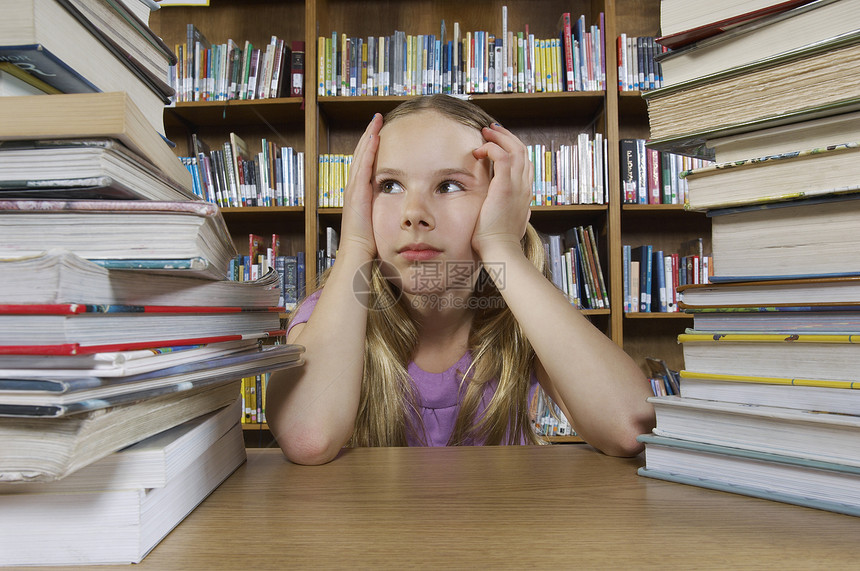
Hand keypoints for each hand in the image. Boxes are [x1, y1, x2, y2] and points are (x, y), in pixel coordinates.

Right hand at [340, 113, 382, 258]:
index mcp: (361, 193)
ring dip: (368, 137)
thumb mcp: (381, 221)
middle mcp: (354, 188)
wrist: (358, 253)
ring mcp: (354, 189)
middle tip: (377, 119)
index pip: (367, 164)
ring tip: (376, 121)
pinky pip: (363, 167)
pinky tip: (374, 137)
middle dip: (369, 136)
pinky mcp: (357, 193)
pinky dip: (368, 151)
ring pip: (361, 156)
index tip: (380, 133)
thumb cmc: (371, 243)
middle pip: (362, 155)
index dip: (372, 147)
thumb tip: (404, 206)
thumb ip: (390, 211)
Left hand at [470, 123, 532, 258]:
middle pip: (523, 151)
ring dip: (500, 137)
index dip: (513, 148)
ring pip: (516, 149)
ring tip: (485, 133)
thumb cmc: (499, 241)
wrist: (500, 251)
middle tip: (491, 130)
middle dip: (507, 136)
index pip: (525, 163)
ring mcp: (518, 186)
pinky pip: (504, 157)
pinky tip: (480, 150)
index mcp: (525, 194)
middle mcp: (525, 187)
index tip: (498, 142)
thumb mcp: (512, 223)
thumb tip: (523, 211)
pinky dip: (493, 148)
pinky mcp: (505, 188)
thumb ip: (517, 212)